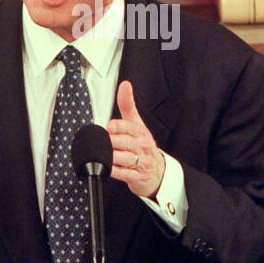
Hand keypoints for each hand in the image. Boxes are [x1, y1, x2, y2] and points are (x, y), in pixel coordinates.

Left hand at [107, 80, 165, 198]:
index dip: (112, 128)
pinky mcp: (138, 177)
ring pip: (121, 158)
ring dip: (110, 157)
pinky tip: (108, 168)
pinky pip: (123, 174)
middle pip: (120, 142)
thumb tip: (125, 85)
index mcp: (140, 132)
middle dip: (109, 143)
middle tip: (105, 143)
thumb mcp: (138, 124)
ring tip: (105, 155)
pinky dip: (113, 171)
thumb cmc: (144, 146)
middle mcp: (142, 146)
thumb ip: (127, 105)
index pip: (123, 126)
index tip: (109, 129)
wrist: (158, 172)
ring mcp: (141, 162)